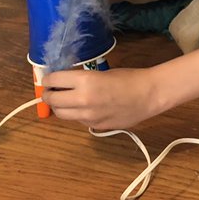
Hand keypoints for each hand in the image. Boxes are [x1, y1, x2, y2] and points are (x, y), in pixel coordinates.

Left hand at [42, 68, 161, 130]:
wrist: (150, 95)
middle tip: (52, 90)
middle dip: (49, 94)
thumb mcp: (101, 73)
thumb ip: (80, 79)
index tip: (49, 78)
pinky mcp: (96, 126)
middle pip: (52, 100)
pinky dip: (77, 114)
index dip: (48, 79)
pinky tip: (87, 108)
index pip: (53, 80)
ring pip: (61, 114)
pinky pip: (78, 120)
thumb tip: (63, 82)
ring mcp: (88, 116)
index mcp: (85, 81)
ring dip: (60, 106)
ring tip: (66, 100)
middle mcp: (83, 100)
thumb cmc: (129, 78)